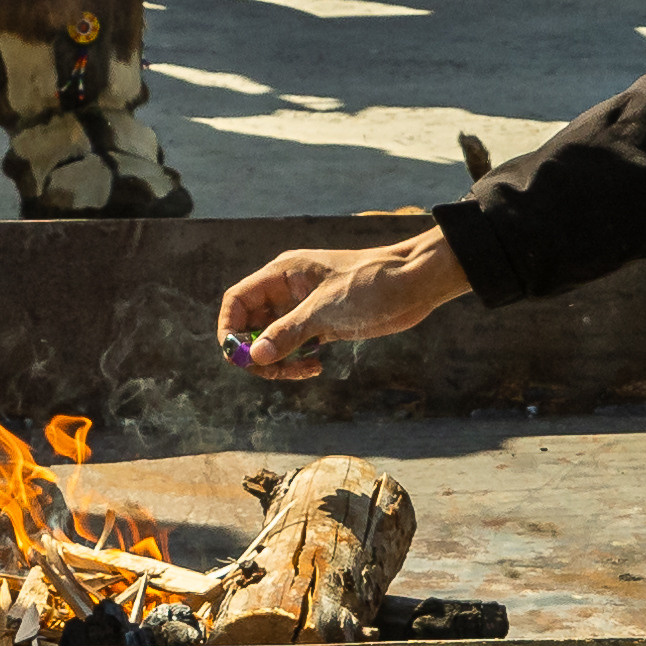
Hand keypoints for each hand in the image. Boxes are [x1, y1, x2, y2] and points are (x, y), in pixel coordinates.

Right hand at [217, 227, 472, 380]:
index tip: (240, 357)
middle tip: (275, 371)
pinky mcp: (323, 325)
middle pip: (251, 325)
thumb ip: (287, 333)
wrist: (415, 284)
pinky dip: (297, 361)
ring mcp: (304, 308)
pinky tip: (314, 368)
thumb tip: (254, 356)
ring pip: (273, 340)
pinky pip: (295, 346)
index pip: (237, 300)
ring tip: (304, 370)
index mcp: (282, 274)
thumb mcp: (325, 311)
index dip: (230, 329)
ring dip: (279, 361)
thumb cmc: (371, 285)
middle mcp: (288, 291)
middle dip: (257, 352)